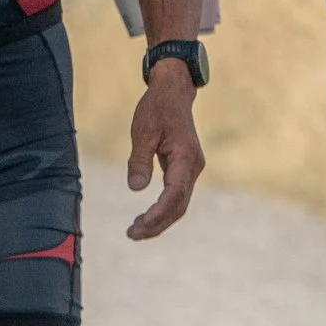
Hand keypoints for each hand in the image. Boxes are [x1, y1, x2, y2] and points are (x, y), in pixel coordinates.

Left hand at [124, 70, 203, 240]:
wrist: (174, 91)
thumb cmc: (156, 107)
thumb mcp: (142, 130)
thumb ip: (139, 159)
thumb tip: (136, 189)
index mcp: (185, 157)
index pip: (174, 194)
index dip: (158, 214)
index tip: (139, 226)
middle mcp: (193, 166)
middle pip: (179, 206)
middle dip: (157, 224)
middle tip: (132, 235)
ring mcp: (191, 169)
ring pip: (179, 203)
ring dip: (160, 220)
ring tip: (136, 231)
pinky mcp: (185, 169)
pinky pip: (177, 195)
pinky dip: (163, 209)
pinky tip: (146, 217)